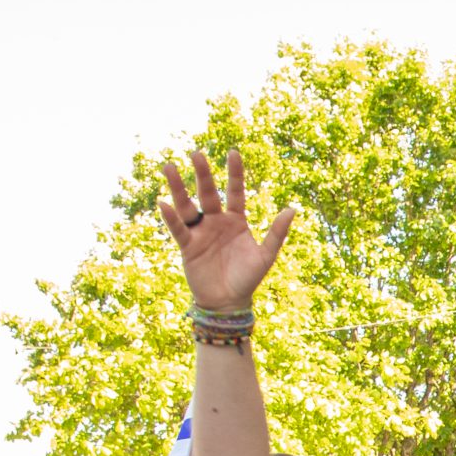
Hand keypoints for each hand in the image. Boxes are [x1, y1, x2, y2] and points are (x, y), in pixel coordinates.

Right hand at [156, 148, 294, 311]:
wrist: (228, 303)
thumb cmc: (248, 279)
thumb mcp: (266, 255)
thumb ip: (277, 233)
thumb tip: (292, 208)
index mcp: (236, 221)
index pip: (235, 192)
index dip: (235, 174)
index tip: (234, 153)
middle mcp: (216, 222)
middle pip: (207, 193)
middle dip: (202, 174)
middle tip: (196, 154)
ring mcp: (200, 232)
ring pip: (187, 205)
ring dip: (178, 188)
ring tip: (169, 168)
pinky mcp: (187, 246)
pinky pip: (178, 229)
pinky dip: (171, 217)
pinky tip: (163, 203)